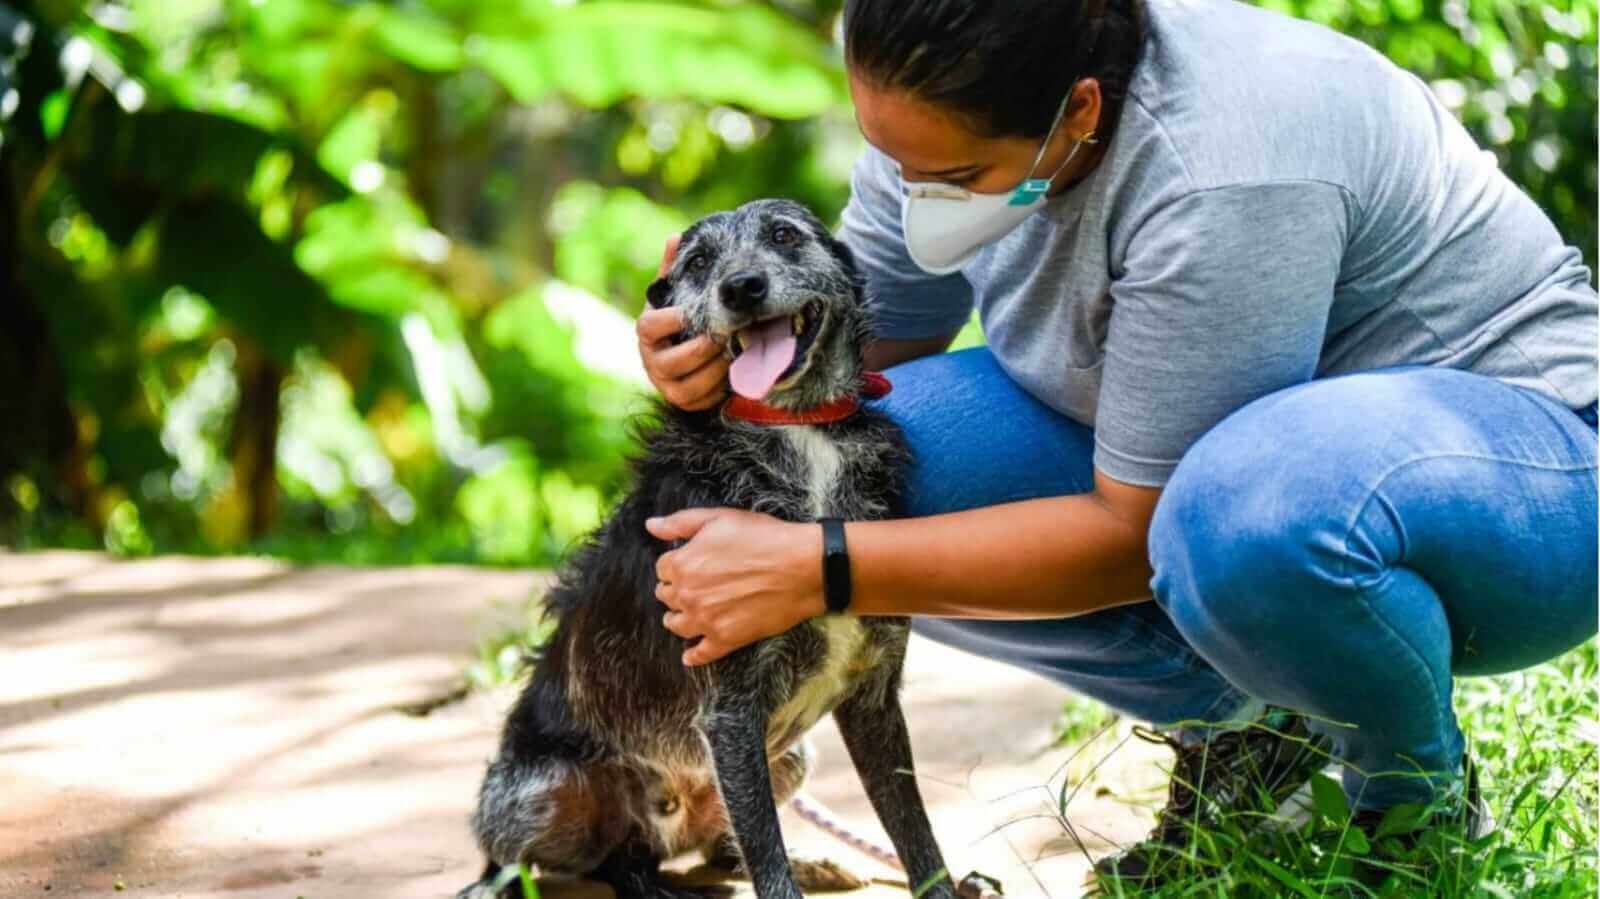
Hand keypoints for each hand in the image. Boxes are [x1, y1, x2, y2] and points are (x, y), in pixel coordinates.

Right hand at [638, 234, 729, 410]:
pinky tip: (733, 372)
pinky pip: (702, 400)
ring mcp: (666, 385)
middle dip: (703, 348)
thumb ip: (674, 269)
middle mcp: (651, 361)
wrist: (685, 359)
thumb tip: (675, 236)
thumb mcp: (676, 294)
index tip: (692, 313)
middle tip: (727, 334)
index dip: (671, 321)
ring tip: (734, 353)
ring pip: (690, 384)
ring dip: (715, 369)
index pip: (650, 327)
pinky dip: (719, 388)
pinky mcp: (682, 402)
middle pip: (673, 361)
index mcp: (647, 332)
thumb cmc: (681, 321)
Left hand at [647, 508, 826, 665]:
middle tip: (691, 587)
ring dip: (678, 619)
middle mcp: (688, 595)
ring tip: (688, 616)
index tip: (688, 564)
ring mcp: (705, 620)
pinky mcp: (725, 639)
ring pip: (676, 625)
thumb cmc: (763, 537)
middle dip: (675, 590)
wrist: (801, 567)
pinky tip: (690, 656)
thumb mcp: (719, 518)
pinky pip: (700, 653)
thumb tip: (651, 526)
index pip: (663, 569)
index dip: (676, 565)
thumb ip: (680, 523)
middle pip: (666, 597)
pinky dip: (693, 656)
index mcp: (682, 564)